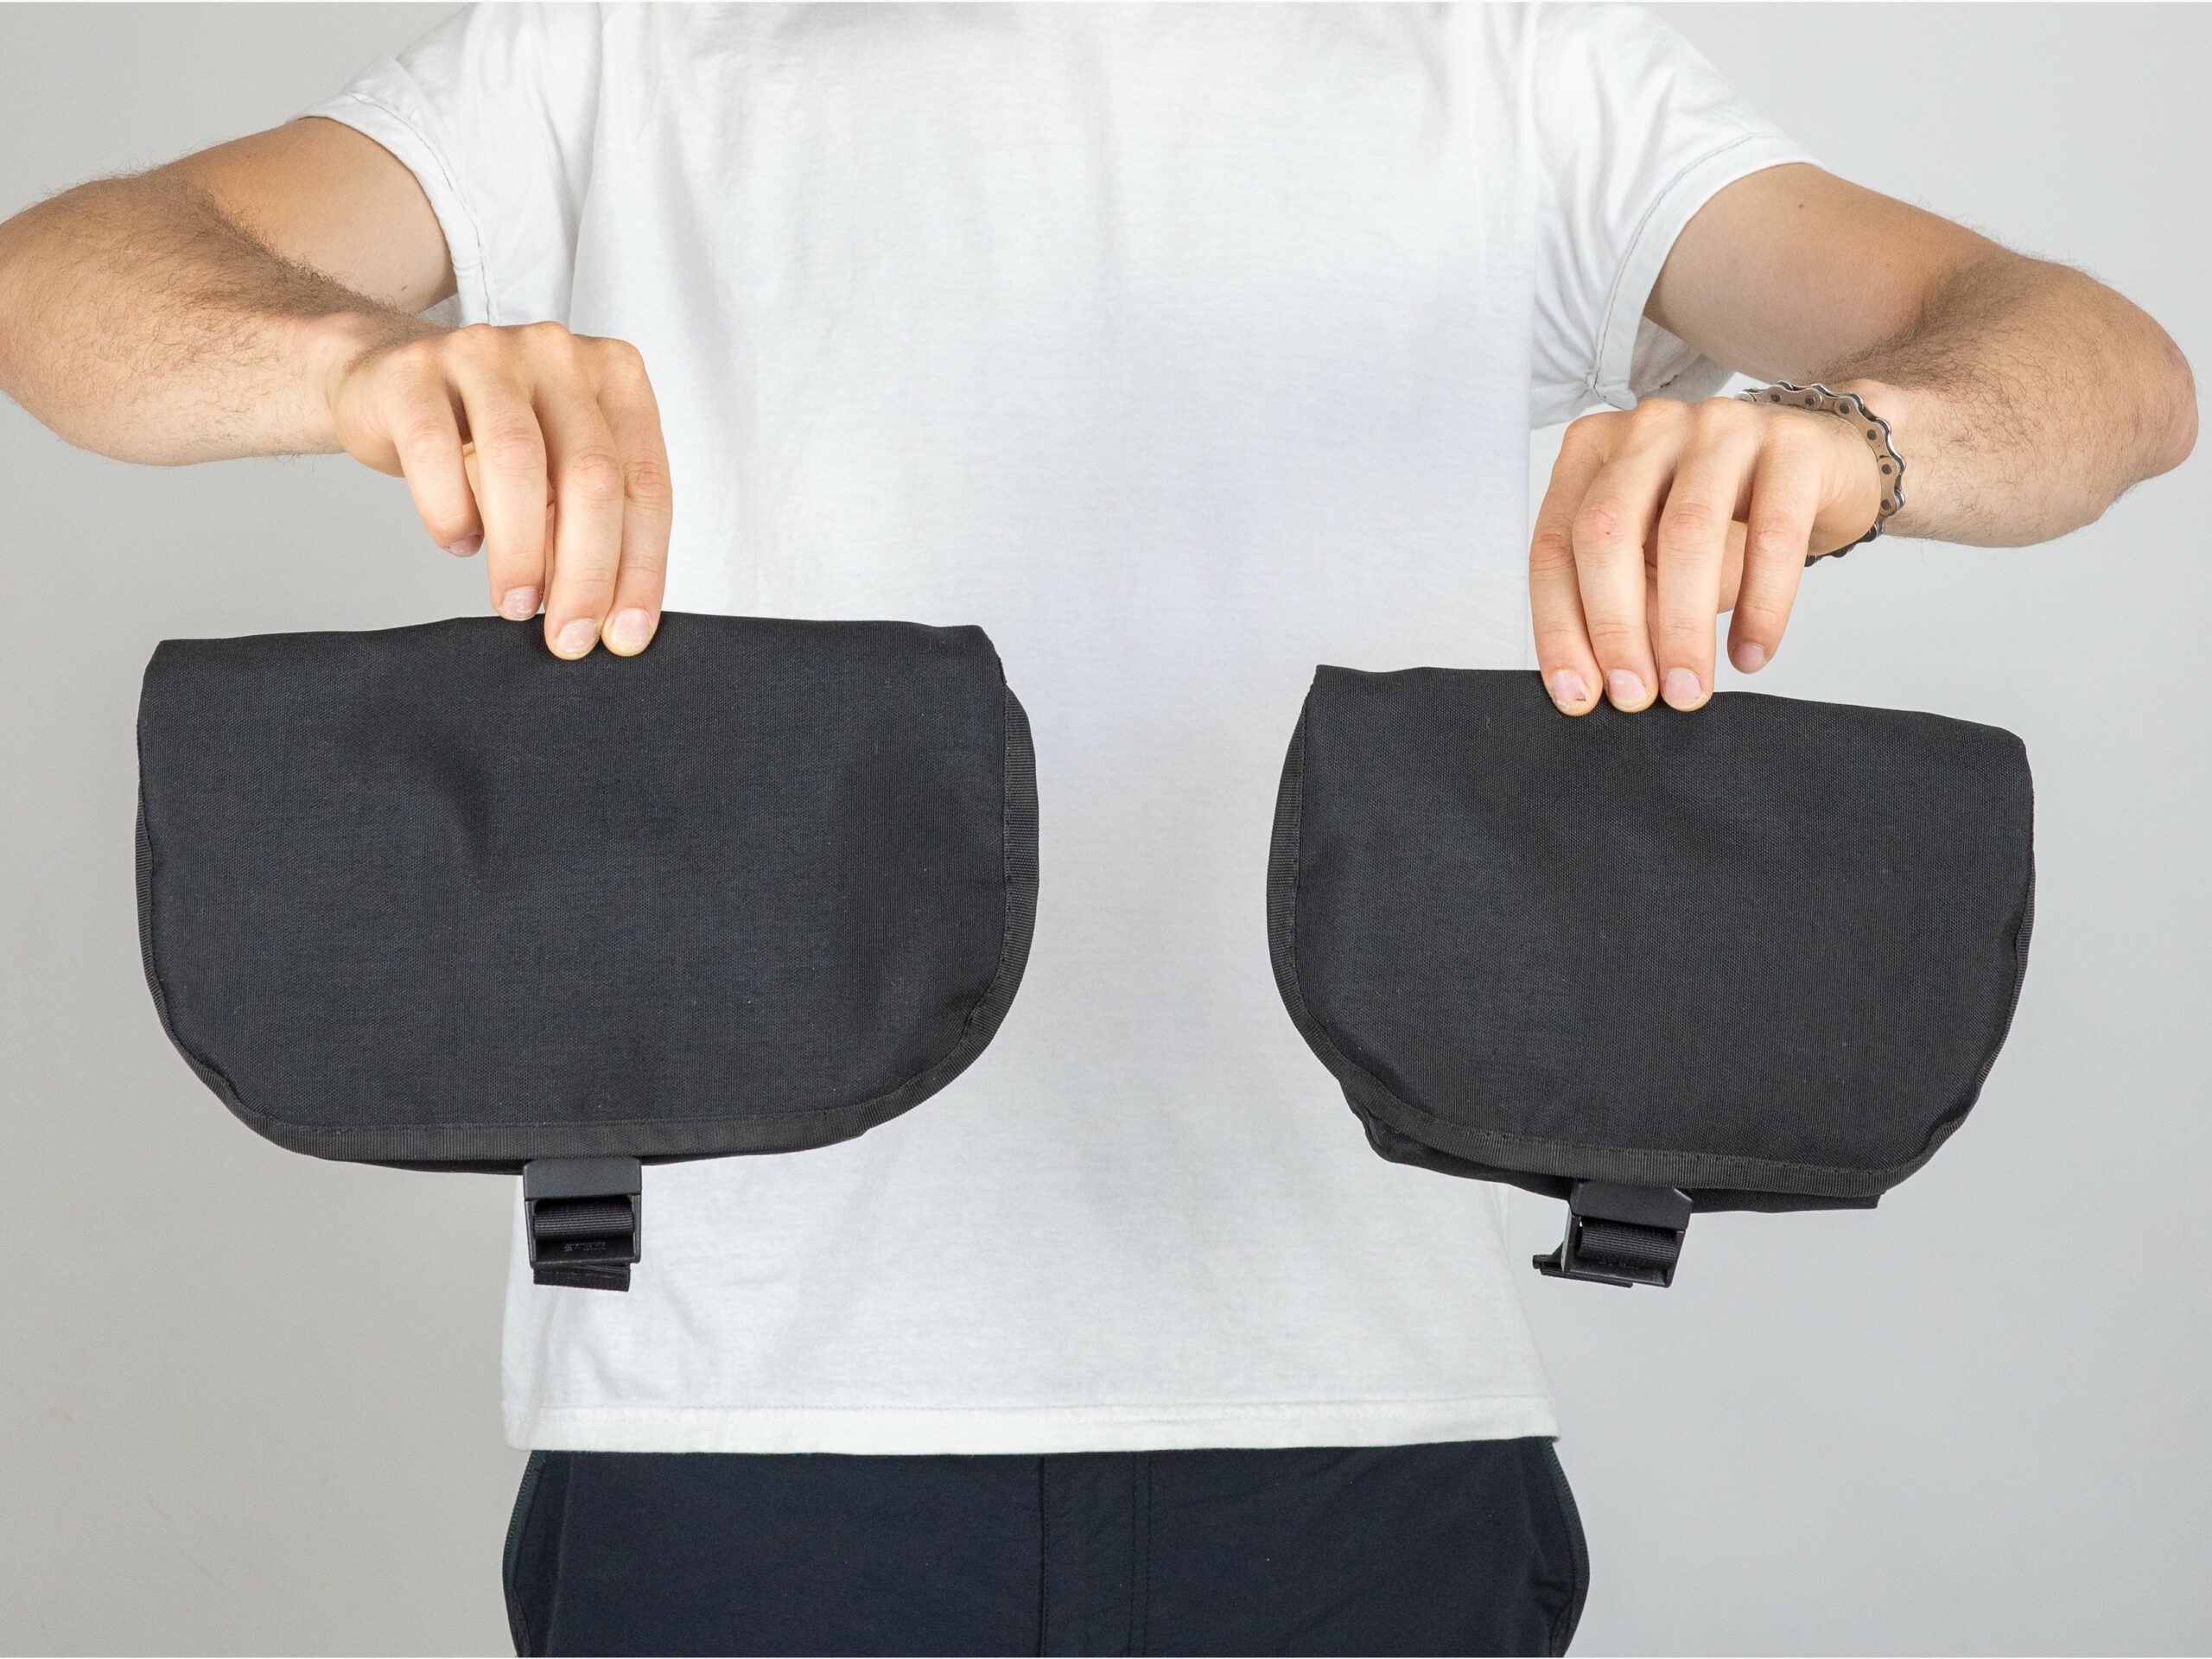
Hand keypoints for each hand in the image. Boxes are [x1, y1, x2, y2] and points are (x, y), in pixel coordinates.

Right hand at [319, 319, 671, 659]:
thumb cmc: (487, 437)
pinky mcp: (414, 371)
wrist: (385, 382)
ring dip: (520, 551)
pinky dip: (450, 512)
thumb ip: (586, 527)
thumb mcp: (555, 475)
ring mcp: (486, 353)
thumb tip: (605, 617)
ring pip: (518, 463)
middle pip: (591, 475)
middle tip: (568, 635)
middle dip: (586, 571)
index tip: (625, 634)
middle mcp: (558, 352)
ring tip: (514, 604)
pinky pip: (436, 452)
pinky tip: (459, 542)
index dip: (641, 567)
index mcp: (615, 376)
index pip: (644, 483)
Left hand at [1529, 394, 1882, 713]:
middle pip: (1607, 534)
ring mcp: (1719, 425)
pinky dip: (1761, 608)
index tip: (1577, 695)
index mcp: (1592, 451)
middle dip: (1614, 629)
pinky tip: (1750, 656)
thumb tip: (1600, 677)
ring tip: (1689, 690)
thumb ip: (1623, 600)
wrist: (1827, 468)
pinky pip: (1772, 536)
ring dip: (1683, 628)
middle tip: (1633, 696)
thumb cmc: (1723, 518)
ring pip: (1687, 535)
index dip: (1559, 627)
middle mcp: (1647, 427)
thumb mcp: (1655, 559)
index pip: (1554, 545)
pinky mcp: (1792, 442)